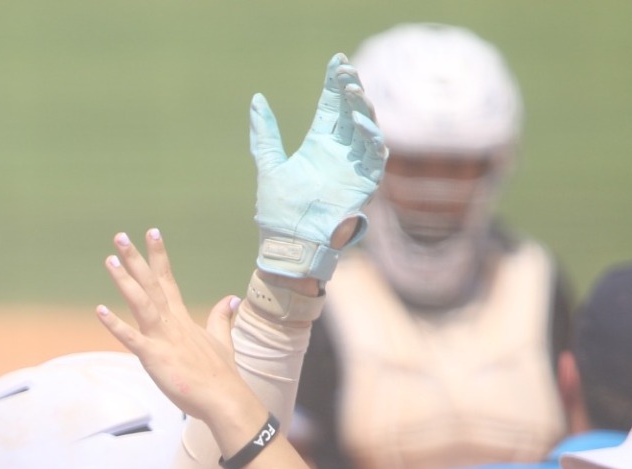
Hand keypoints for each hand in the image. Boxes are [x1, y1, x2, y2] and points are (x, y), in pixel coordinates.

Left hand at [95, 229, 256, 432]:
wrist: (224, 399)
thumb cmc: (220, 374)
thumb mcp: (222, 340)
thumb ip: (221, 318)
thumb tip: (231, 299)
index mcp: (182, 319)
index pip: (167, 280)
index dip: (158, 256)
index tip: (151, 233)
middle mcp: (172, 323)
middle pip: (151, 284)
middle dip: (135, 259)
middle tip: (120, 236)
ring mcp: (163, 338)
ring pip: (141, 302)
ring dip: (125, 281)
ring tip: (109, 260)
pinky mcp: (154, 357)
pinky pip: (131, 339)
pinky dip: (115, 325)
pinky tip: (100, 311)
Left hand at [251, 54, 387, 280]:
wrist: (288, 244)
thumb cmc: (278, 211)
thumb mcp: (269, 165)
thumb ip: (265, 134)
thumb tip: (256, 99)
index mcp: (318, 145)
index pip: (331, 106)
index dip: (335, 83)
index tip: (337, 61)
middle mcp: (339, 152)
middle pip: (351, 112)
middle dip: (351, 90)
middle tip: (347, 72)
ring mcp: (353, 166)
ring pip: (367, 129)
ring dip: (363, 109)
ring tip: (354, 92)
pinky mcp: (364, 184)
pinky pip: (375, 157)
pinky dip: (371, 138)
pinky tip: (360, 123)